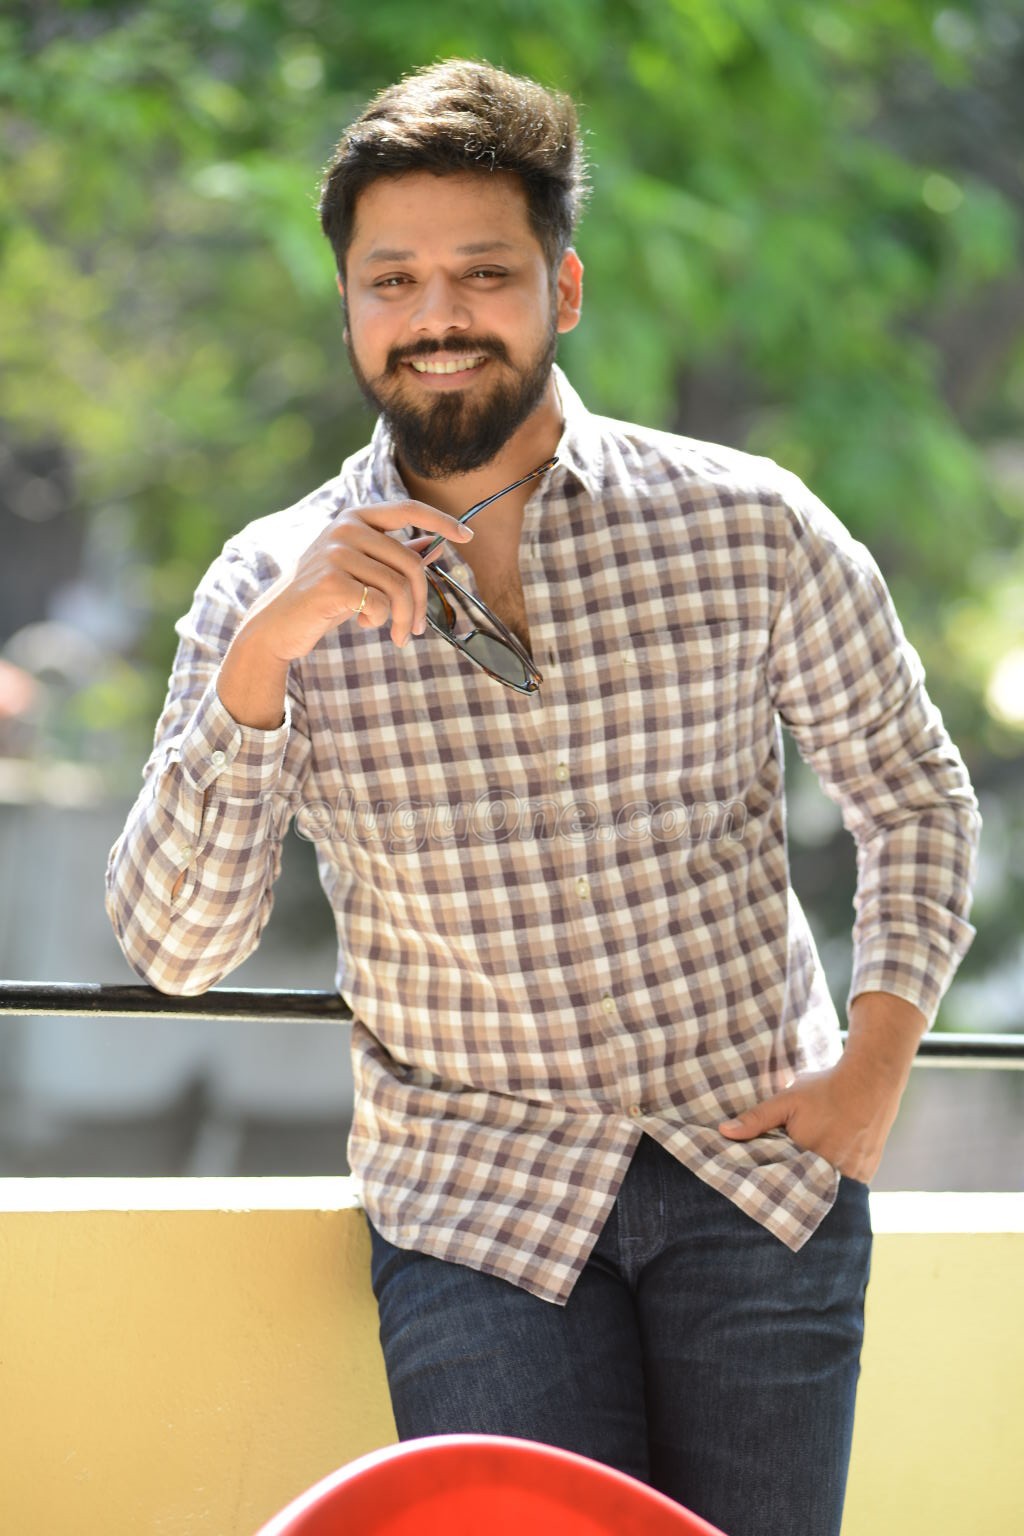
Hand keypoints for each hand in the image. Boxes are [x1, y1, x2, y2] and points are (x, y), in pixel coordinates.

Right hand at [217, 500, 471, 728]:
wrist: (277, 625)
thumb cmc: (323, 597)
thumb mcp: (361, 572)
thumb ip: (393, 556)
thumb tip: (435, 546)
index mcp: (355, 518)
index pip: (407, 509)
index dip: (441, 521)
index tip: (468, 535)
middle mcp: (345, 527)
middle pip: (411, 563)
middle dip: (420, 602)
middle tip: (415, 630)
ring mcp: (335, 551)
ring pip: (399, 587)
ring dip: (402, 619)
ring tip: (395, 634)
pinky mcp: (330, 581)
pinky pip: (379, 604)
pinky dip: (378, 621)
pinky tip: (361, 623)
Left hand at [718, 991, 926, 1182]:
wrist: (871, 1079)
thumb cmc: (825, 1089)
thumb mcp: (786, 1101)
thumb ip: (756, 1119)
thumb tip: (724, 1132)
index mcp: (806, 1159)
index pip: (782, 1180)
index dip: (773, 1176)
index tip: (764, 1173)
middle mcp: (830, 1173)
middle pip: (805, 1186)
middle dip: (795, 1182)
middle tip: (790, 1168)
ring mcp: (852, 1175)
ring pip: (827, 1187)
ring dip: (817, 1180)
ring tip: (814, 1162)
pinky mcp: (867, 1172)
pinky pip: (847, 1183)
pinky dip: (838, 1177)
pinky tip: (834, 1159)